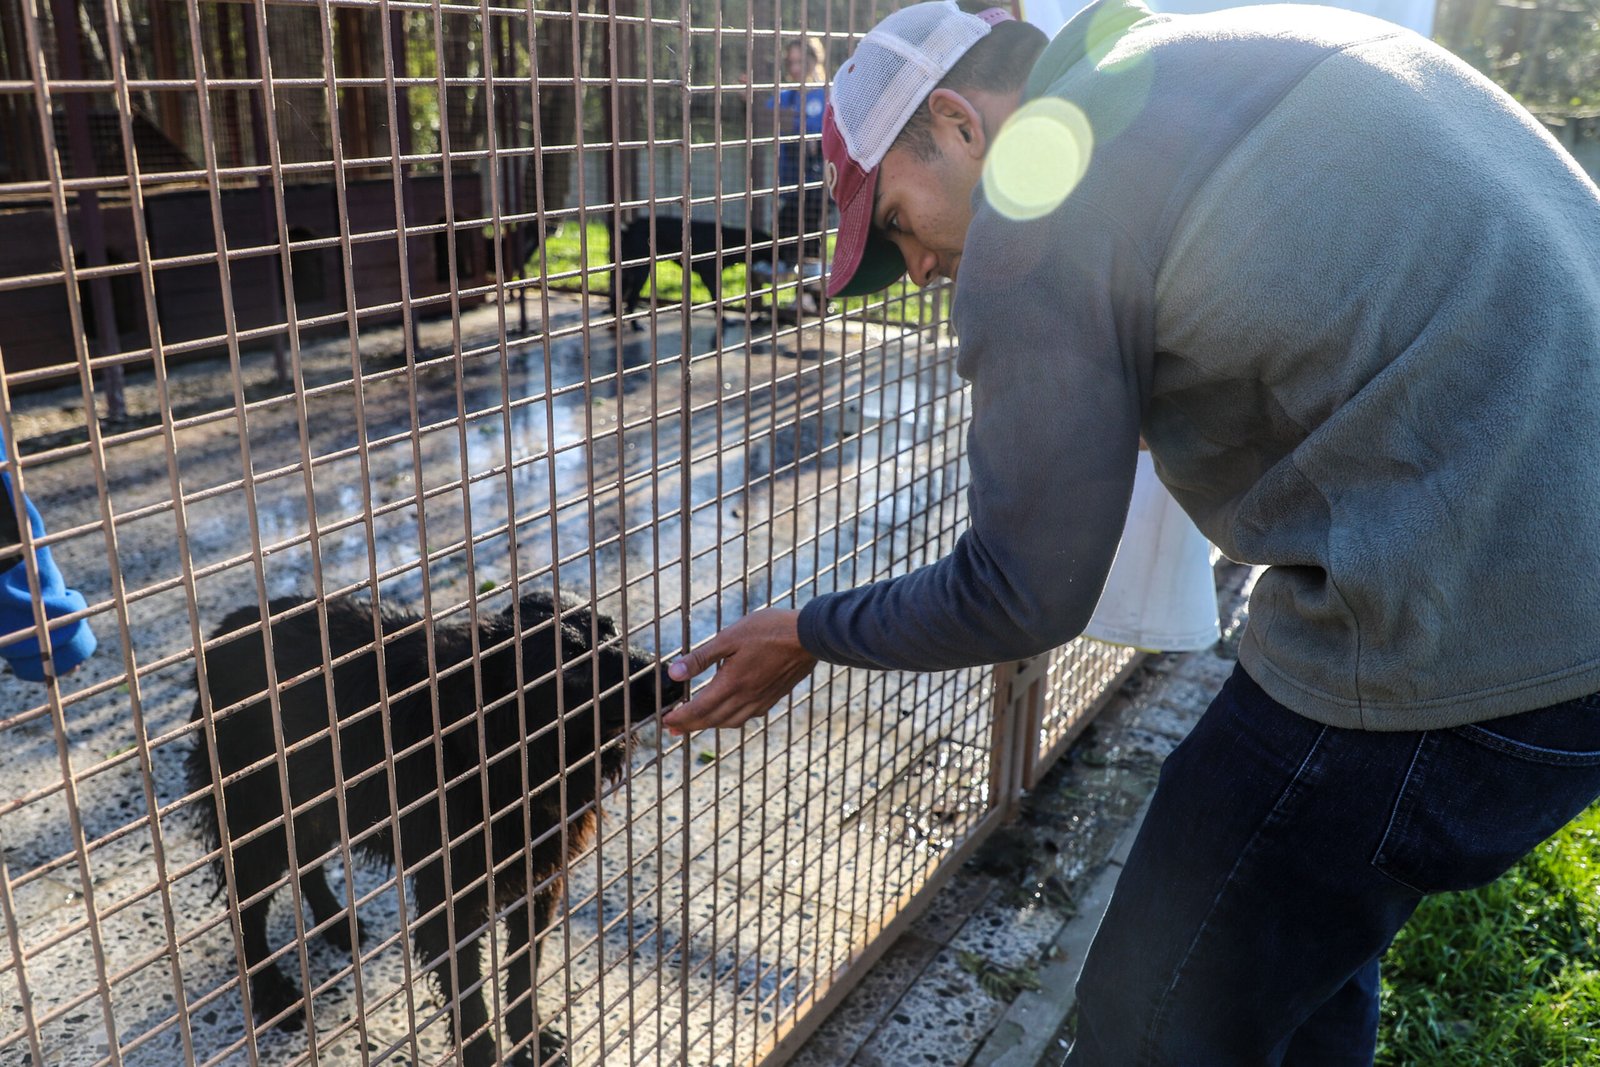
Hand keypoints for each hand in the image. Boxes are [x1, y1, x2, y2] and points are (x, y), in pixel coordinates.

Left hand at [662, 609, 817, 733]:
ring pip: (728, 722)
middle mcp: (745, 699)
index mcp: (731, 684)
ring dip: (709, 725)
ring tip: (695, 724)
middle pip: (711, 720)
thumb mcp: (729, 637)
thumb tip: (674, 674)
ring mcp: (760, 701)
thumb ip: (701, 658)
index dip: (680, 718)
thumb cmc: (769, 631)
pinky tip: (727, 713)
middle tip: (672, 728)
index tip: (665, 720)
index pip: (698, 709)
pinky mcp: (771, 699)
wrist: (809, 637)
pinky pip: (745, 717)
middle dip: (689, 726)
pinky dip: (729, 720)